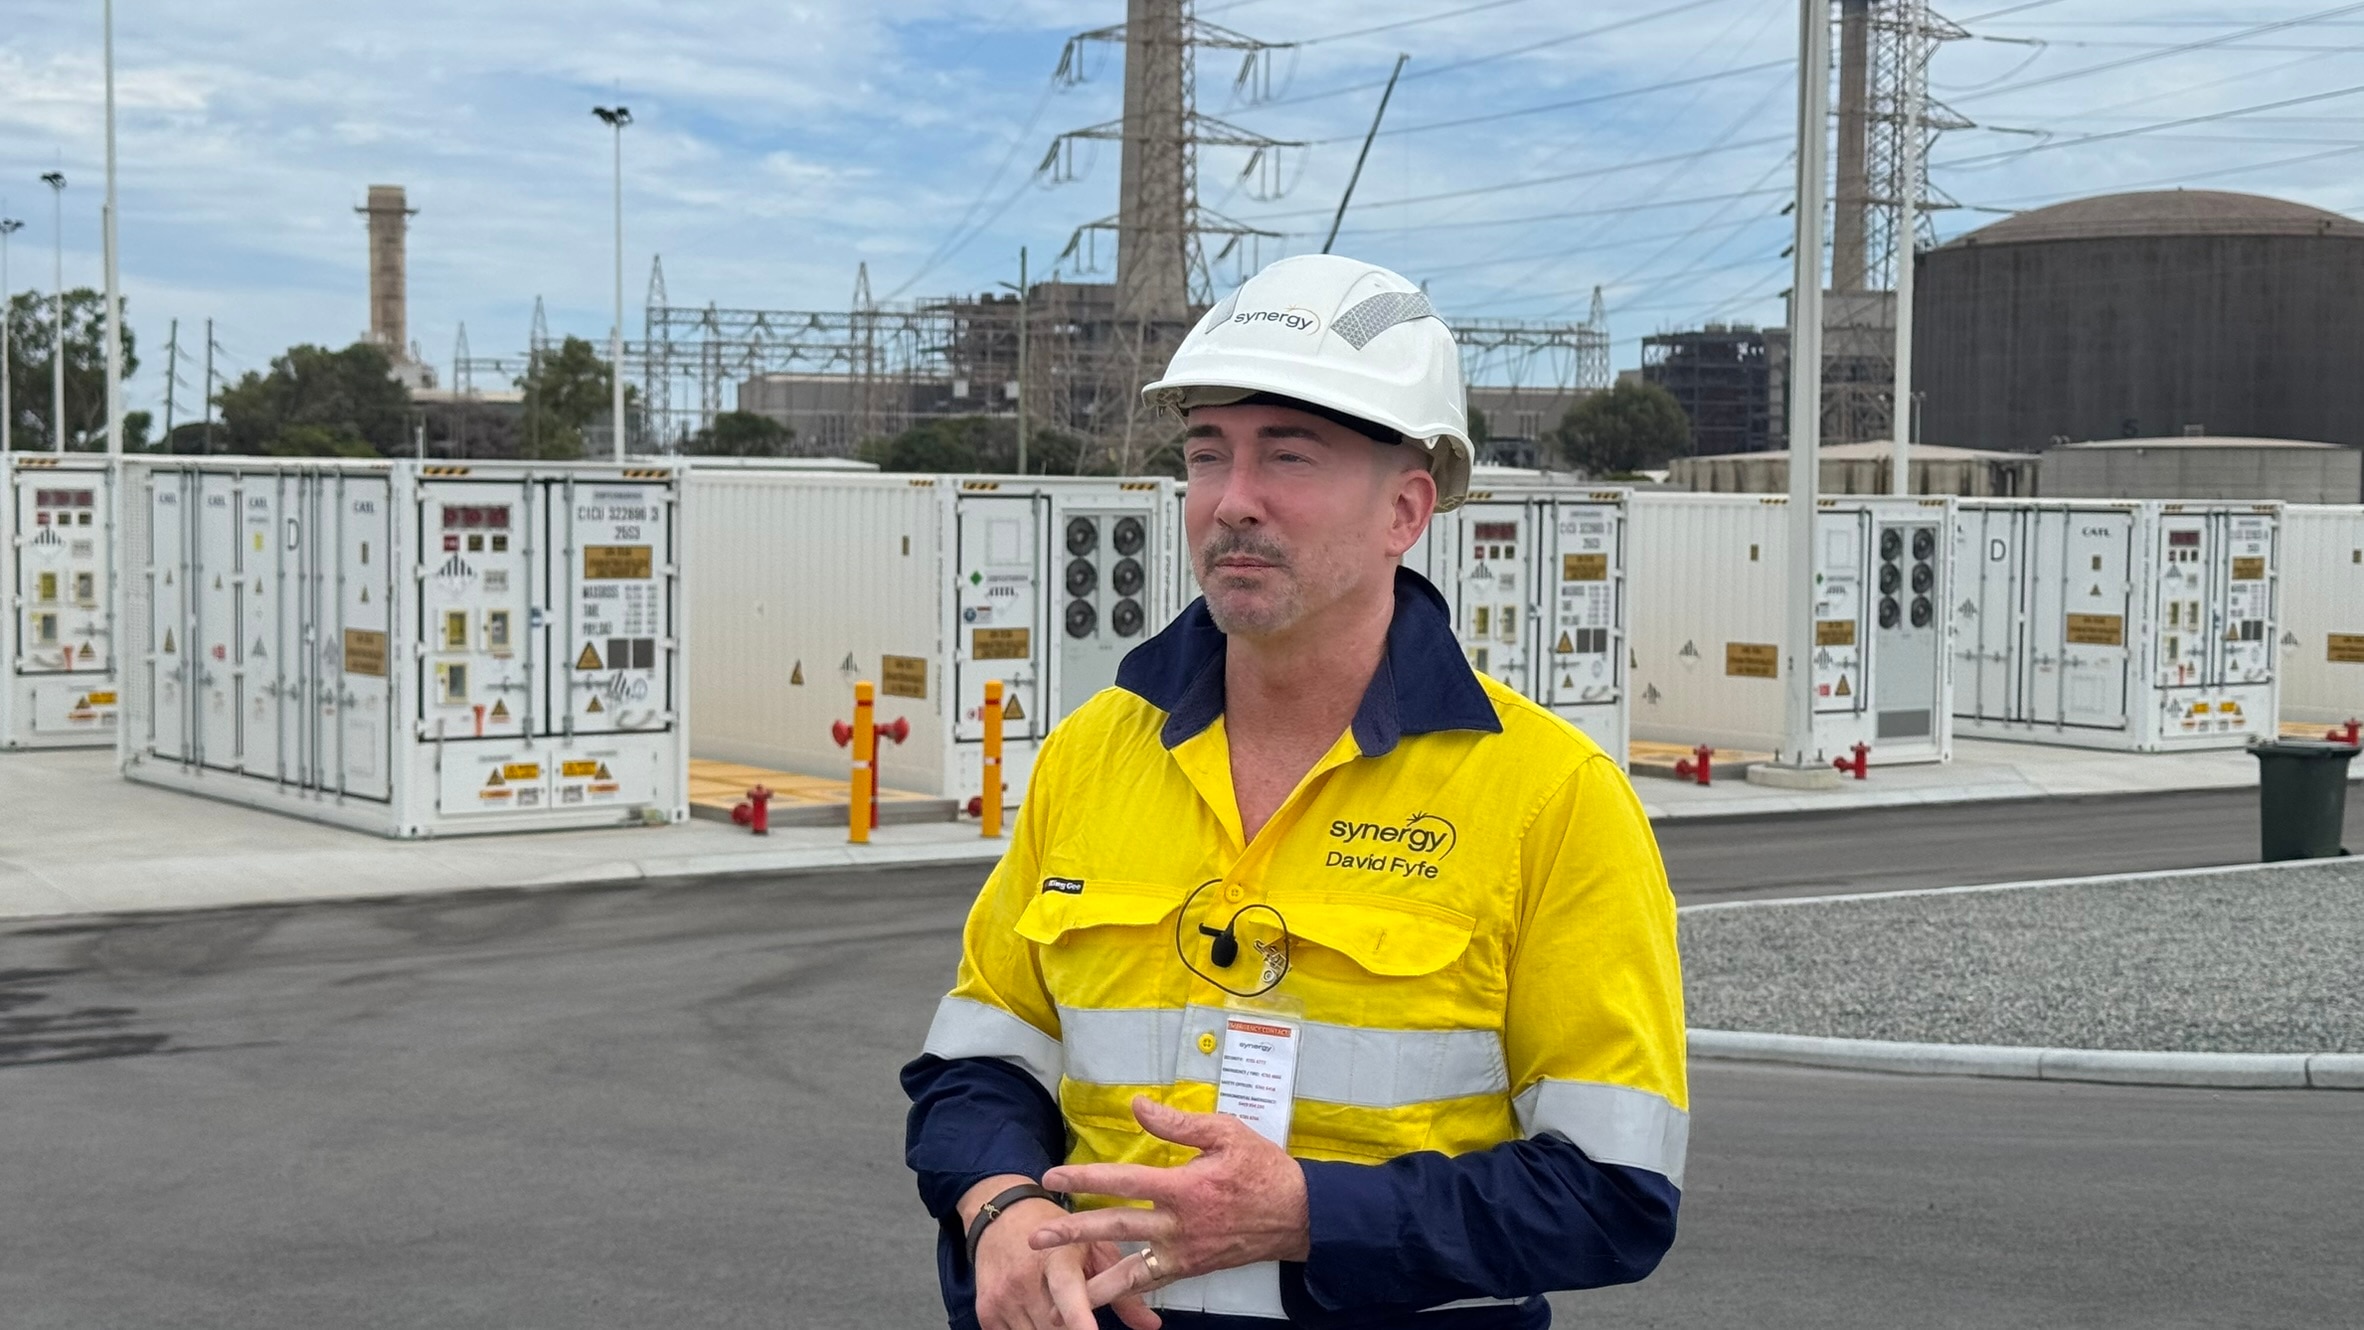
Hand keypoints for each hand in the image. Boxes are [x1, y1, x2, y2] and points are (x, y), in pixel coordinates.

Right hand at [965, 1176, 1158, 1329]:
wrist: (1000, 1215)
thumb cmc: (1058, 1229)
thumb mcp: (1094, 1248)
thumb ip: (1123, 1289)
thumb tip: (1153, 1327)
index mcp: (1058, 1258)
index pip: (1067, 1293)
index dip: (1079, 1318)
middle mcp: (1025, 1279)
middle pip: (1054, 1328)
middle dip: (1072, 1329)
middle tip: (1083, 1320)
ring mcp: (1002, 1297)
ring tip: (1055, 1309)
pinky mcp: (985, 1312)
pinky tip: (1036, 1315)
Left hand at [1031, 1096, 1310, 1309]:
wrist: (1299, 1215)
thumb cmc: (1263, 1169)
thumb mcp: (1226, 1133)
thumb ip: (1179, 1124)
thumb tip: (1138, 1106)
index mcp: (1184, 1187)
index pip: (1124, 1181)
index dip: (1084, 1179)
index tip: (1052, 1178)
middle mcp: (1178, 1225)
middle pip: (1116, 1228)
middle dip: (1073, 1233)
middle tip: (1037, 1237)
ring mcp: (1184, 1252)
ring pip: (1131, 1269)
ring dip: (1094, 1278)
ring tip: (1060, 1290)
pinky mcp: (1192, 1268)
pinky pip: (1154, 1282)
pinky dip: (1127, 1292)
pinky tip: (1103, 1296)